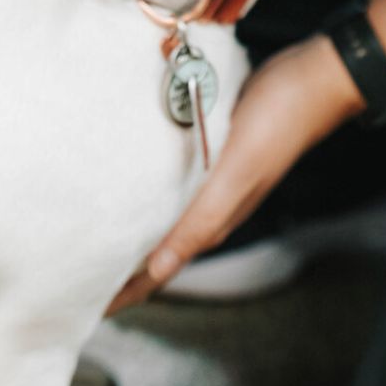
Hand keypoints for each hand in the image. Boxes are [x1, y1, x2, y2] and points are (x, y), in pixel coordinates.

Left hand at [108, 35, 363, 313]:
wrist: (311, 79)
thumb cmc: (276, 123)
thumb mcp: (236, 173)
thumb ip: (201, 220)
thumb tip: (157, 271)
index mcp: (213, 218)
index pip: (160, 268)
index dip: (126, 291)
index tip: (84, 306)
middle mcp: (211, 203)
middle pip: (156, 245)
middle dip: (119, 263)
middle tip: (74, 272)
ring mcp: (211, 176)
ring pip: (163, 211)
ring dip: (130, 224)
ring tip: (93, 230)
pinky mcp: (210, 147)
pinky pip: (172, 178)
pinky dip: (147, 186)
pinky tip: (129, 175)